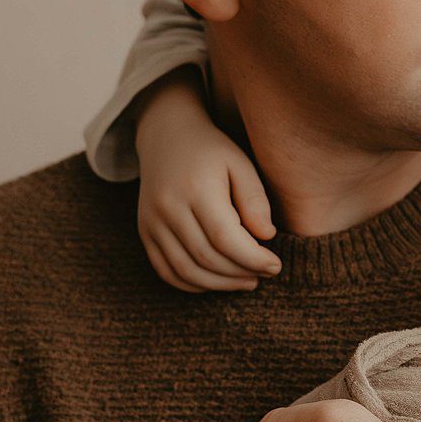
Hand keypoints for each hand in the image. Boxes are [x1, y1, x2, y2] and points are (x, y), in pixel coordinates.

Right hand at [133, 70, 281, 292]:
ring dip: (219, 284)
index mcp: (196, 189)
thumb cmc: (211, 151)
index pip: (225, 238)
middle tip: (264, 274)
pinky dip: (193, 284)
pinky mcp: (145, 232)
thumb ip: (254, 199)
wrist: (166, 137)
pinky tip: (217, 282)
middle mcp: (168, 208)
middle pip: (206, 258)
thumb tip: (266, 236)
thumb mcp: (240, 163)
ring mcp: (151, 222)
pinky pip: (166, 271)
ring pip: (186, 270)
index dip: (253, 259)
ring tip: (246, 281)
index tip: (275, 265)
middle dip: (240, 273)